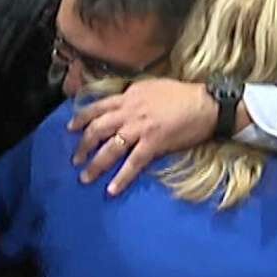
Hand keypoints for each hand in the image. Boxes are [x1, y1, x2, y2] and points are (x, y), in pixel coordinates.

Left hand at [68, 79, 220, 195]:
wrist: (207, 103)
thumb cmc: (182, 94)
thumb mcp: (151, 87)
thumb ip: (133, 96)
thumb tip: (121, 103)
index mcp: (128, 97)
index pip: (97, 107)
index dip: (81, 118)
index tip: (70, 128)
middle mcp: (129, 111)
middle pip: (97, 129)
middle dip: (83, 145)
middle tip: (75, 159)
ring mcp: (140, 128)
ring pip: (110, 147)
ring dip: (95, 164)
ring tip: (85, 177)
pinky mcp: (154, 143)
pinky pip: (133, 163)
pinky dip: (121, 177)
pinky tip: (112, 189)